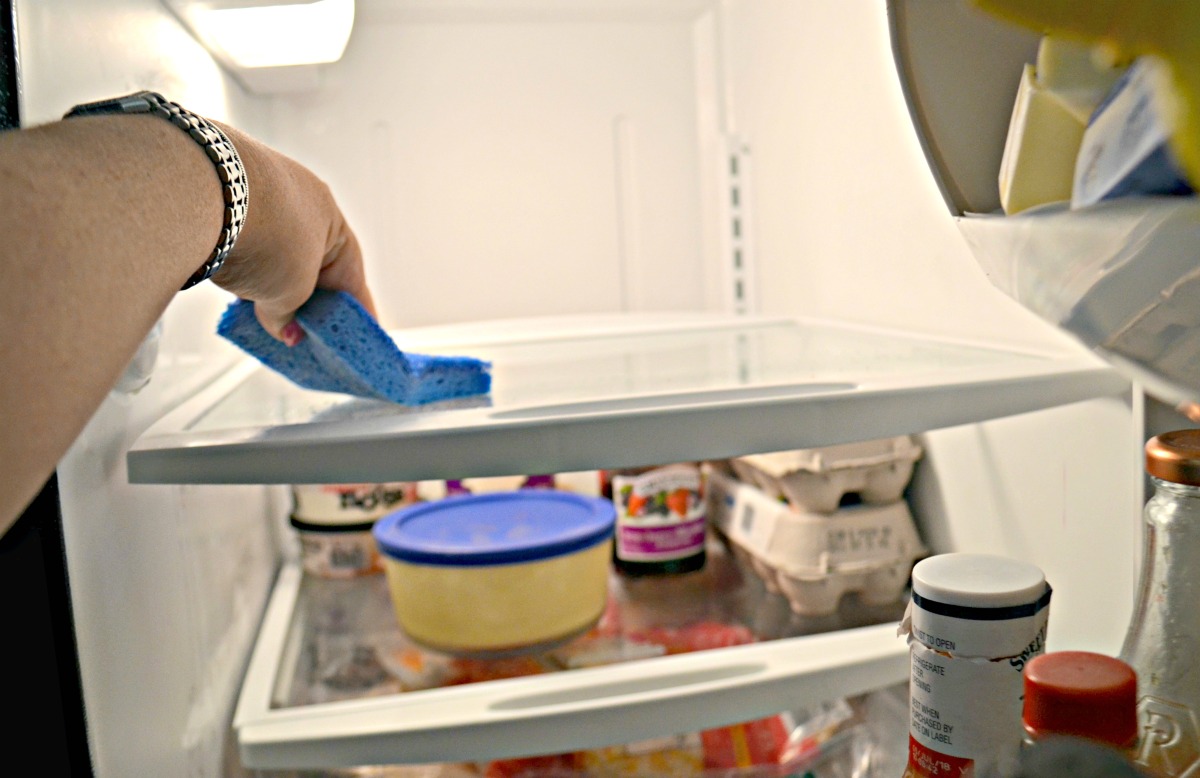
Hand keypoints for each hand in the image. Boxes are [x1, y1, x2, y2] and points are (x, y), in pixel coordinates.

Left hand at [209, 123, 376, 344]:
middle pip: (311, 265)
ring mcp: (259, 199)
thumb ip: (289, 316)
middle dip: (308, 303)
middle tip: (306, 337)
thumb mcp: (288, 290)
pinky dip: (243, 271)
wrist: (200, 191)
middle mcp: (299, 202)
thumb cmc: (265, 237)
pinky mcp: (222, 203)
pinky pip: (241, 247)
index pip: (350, 276)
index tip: (360, 335)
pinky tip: (233, 291)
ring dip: (271, 287)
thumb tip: (286, 332)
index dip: (356, 311)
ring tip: (264, 321)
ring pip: (274, 256)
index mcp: (331, 219)